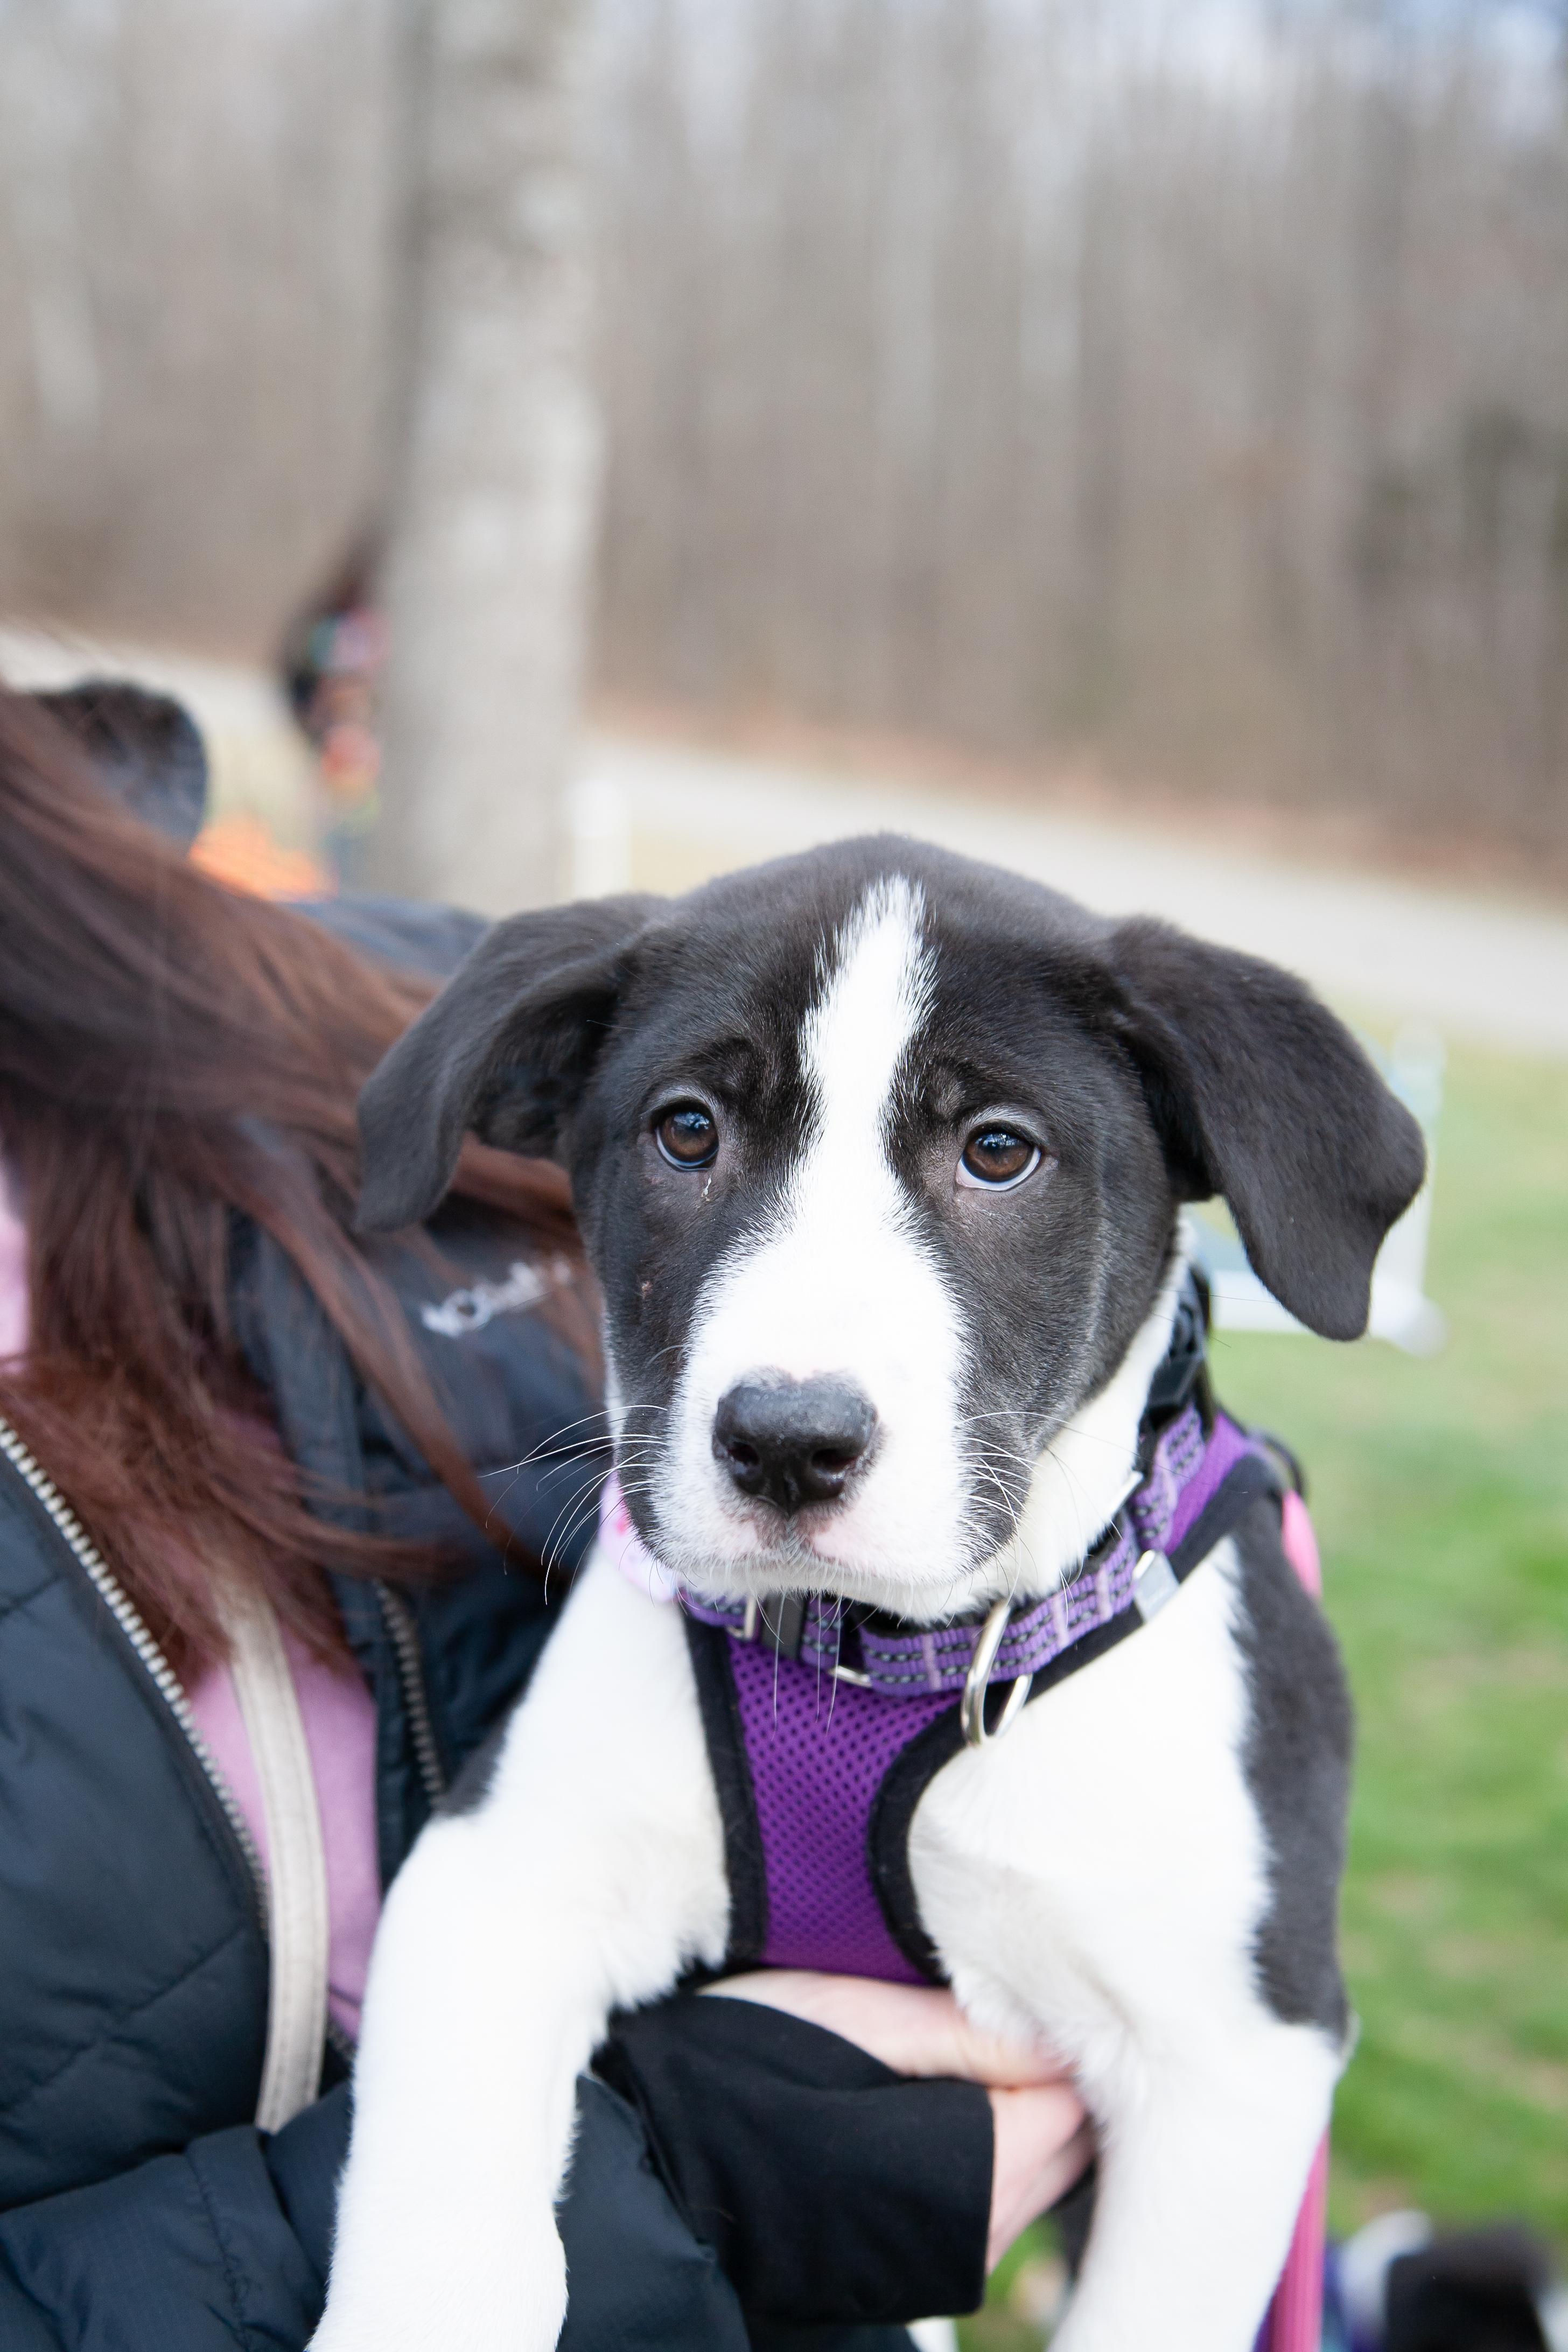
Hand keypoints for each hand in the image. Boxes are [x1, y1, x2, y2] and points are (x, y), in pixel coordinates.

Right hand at [703, 1969, 1092, 2266]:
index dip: (1050, 2025)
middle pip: (1070, 2132)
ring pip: (1038, 2159)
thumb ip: (970, 2032)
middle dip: (1044, 2063)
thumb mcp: (860, 2021)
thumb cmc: (750, 2070)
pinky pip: (998, 2184)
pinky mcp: (929, 2251)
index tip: (1012, 1979)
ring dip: (1015, 2095)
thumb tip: (1065, 2035)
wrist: (660, 2161)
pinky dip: (987, 2129)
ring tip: (956, 2029)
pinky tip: (933, 2082)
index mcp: (982, 2173)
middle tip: (991, 1993)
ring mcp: (959, 2252)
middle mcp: (986, 2232)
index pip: (1075, 2090)